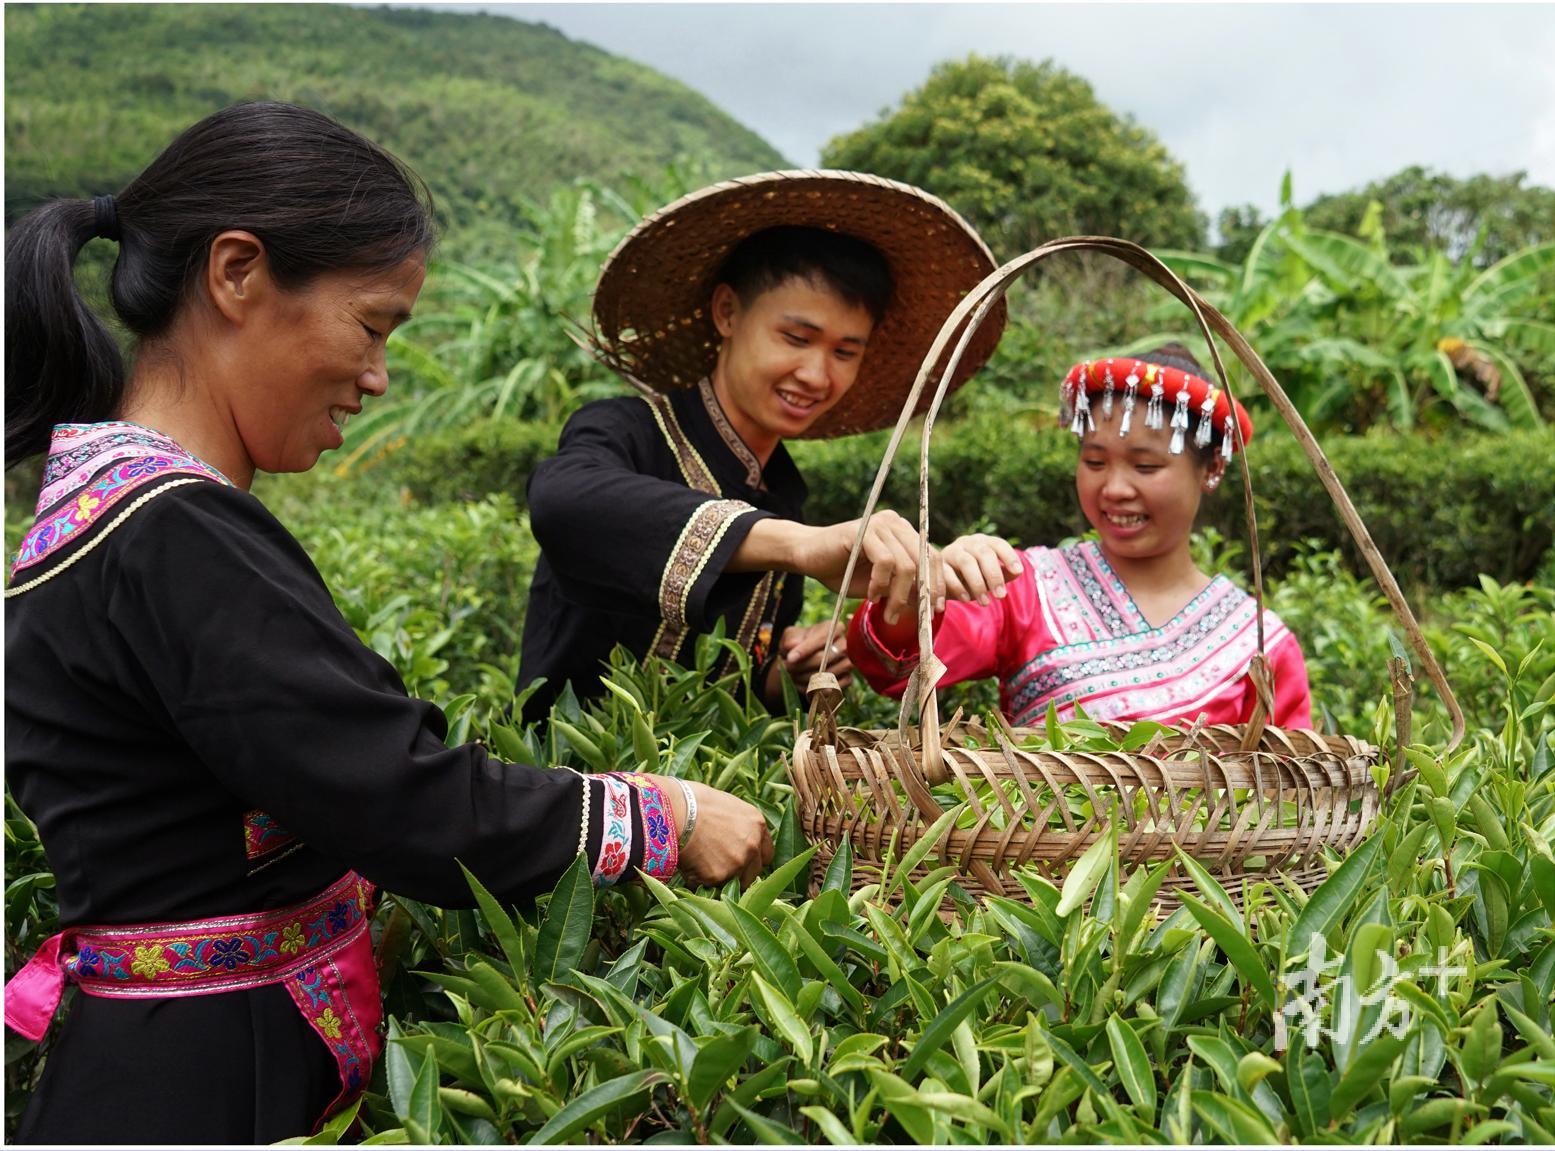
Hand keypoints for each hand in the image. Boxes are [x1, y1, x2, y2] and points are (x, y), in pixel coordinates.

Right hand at [643, 775, 772, 887]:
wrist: (675, 809)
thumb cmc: (693, 801)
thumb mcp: (727, 806)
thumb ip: (739, 826)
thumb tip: (734, 839)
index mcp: (757, 824)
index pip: (766, 854)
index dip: (753, 860)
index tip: (742, 861)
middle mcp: (753, 845)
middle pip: (753, 873)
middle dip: (738, 874)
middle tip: (717, 867)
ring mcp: (737, 863)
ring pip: (733, 883)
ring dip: (719, 879)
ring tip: (699, 862)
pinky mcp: (718, 876)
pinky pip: (709, 885)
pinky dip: (698, 880)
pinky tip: (687, 863)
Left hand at [780, 622, 853, 690]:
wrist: (801, 658)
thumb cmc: (797, 643)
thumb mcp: (790, 636)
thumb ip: (790, 640)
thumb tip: (793, 647)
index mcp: (833, 628)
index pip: (823, 637)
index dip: (806, 648)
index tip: (790, 658)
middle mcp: (845, 644)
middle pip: (827, 657)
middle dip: (804, 665)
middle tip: (788, 668)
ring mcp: (848, 661)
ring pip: (831, 673)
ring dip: (809, 678)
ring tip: (794, 677)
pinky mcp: (847, 678)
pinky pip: (835, 687)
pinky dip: (818, 690)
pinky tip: (805, 686)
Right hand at [796, 511, 943, 626]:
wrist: (806, 556)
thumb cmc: (842, 571)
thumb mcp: (880, 585)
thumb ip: (903, 588)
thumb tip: (930, 605)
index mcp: (904, 533)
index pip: (933, 556)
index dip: (940, 584)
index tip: (938, 609)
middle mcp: (896, 524)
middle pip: (925, 559)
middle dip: (923, 594)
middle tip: (916, 618)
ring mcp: (880, 524)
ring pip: (906, 565)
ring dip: (899, 595)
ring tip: (887, 613)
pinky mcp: (864, 531)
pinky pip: (885, 561)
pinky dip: (881, 584)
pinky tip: (871, 596)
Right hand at [941, 533, 1023, 606]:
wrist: (943, 584)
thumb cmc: (970, 578)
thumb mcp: (988, 577)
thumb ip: (1004, 574)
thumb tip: (1018, 572)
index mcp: (982, 542)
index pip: (998, 544)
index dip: (1009, 556)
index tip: (1018, 571)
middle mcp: (967, 543)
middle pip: (983, 553)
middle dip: (994, 575)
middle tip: (1001, 596)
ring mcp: (951, 551)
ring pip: (966, 562)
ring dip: (978, 584)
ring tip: (985, 603)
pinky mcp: (937, 565)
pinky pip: (947, 574)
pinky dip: (958, 588)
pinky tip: (966, 600)